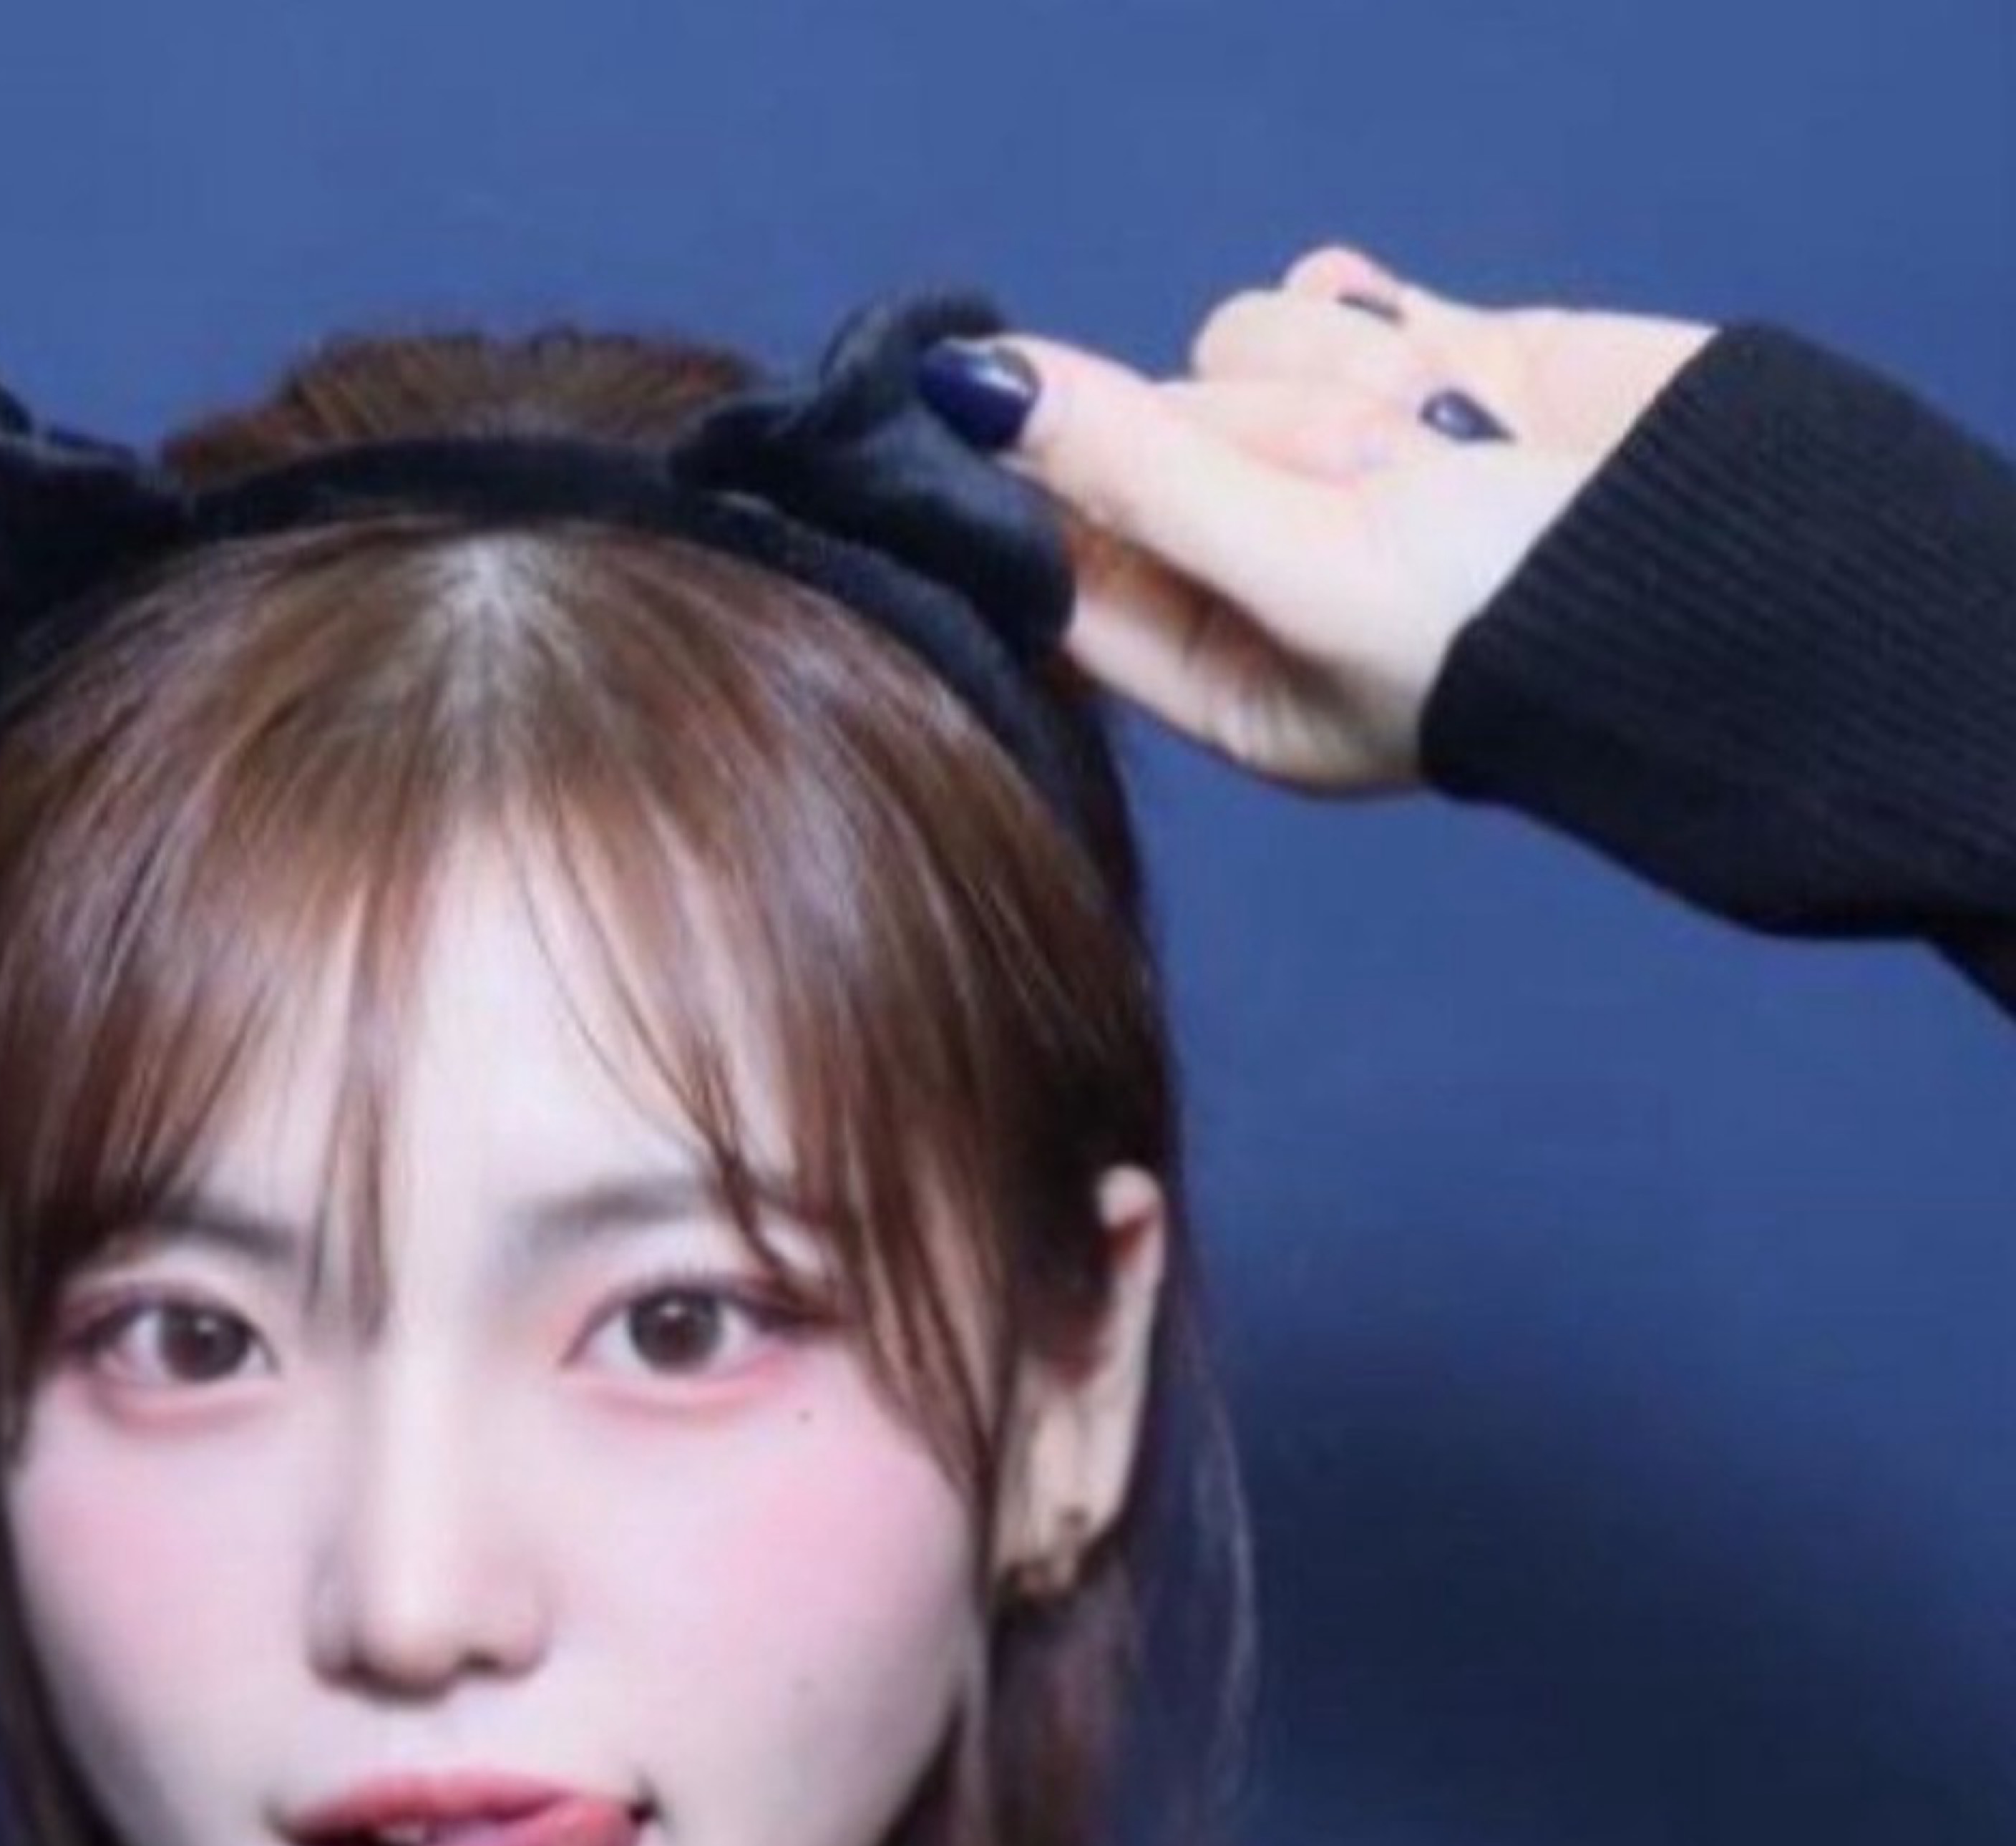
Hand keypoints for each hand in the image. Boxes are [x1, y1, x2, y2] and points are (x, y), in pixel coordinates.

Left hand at [947, 244, 1715, 793]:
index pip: (1069, 570)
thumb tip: (973, 391)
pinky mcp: (1405, 371)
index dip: (1046, 491)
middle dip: (1252, 433)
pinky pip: (1316, 297)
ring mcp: (1335, 467)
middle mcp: (1263, 577)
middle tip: (1366, 474)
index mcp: (1223, 678)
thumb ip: (1137, 474)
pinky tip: (1442, 369)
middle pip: (1153, 438)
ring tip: (1440, 438)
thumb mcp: (1307, 563)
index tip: (1023, 424)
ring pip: (1232, 346)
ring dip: (1330, 374)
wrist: (1742, 552)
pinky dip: (1371, 319)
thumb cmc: (1518, 622)